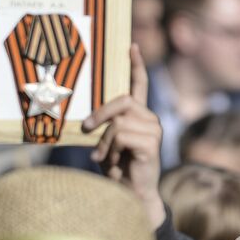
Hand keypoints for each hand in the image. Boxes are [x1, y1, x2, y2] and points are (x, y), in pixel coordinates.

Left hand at [84, 45, 164, 225]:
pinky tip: (113, 162)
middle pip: (123, 100)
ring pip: (118, 122)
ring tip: (105, 157)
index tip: (132, 45)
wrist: (129, 194)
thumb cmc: (116, 168)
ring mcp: (153, 130)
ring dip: (104, 141)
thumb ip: (103, 125)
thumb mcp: (105, 142)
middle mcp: (150, 119)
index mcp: (139, 116)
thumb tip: (87, 118)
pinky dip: (110, 149)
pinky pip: (121, 135)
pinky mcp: (152, 143)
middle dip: (101, 114)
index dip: (136, 65)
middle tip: (86, 128)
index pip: (139, 84)